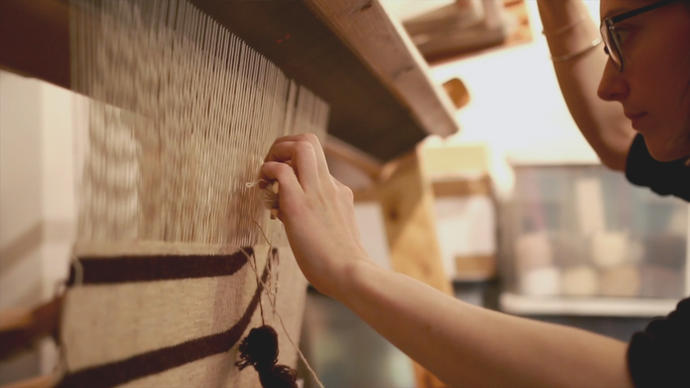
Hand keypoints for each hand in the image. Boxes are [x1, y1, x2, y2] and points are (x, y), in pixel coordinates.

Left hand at [260, 134, 368, 297]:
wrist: (350, 274)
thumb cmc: (341, 263)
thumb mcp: (337, 232)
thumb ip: (324, 220)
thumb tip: (302, 221)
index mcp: (338, 192)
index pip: (315, 162)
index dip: (293, 166)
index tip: (281, 186)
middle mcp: (328, 185)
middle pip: (309, 141)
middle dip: (283, 145)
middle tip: (270, 166)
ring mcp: (315, 192)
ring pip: (300, 146)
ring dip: (276, 152)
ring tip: (265, 175)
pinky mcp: (298, 204)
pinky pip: (280, 171)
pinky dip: (266, 172)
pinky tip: (262, 190)